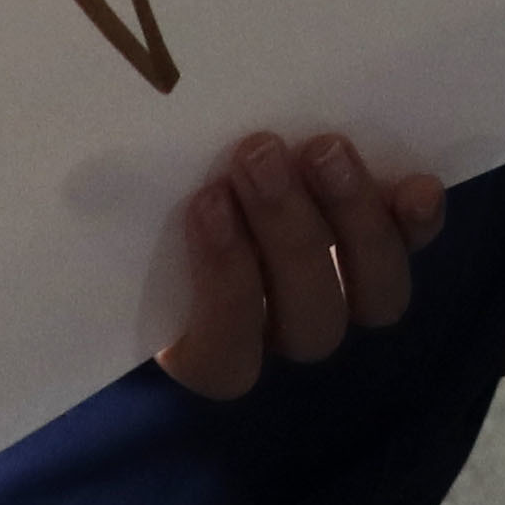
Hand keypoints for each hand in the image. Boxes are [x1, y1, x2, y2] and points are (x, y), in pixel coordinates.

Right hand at [151, 128, 446, 398]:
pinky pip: (416, 259)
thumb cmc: (148, 241)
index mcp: (213, 357)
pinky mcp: (385, 263)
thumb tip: (86, 174)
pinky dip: (417, 225)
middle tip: (258, 152)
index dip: (224, 278)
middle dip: (286, 230)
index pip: (227, 345)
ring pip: (373, 298)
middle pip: (309, 317)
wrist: (220, 212)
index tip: (202, 201)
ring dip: (352, 221)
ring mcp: (345, 308)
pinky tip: (416, 185)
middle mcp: (288, 343)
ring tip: (324, 148)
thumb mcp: (129, 245)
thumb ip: (126, 224)